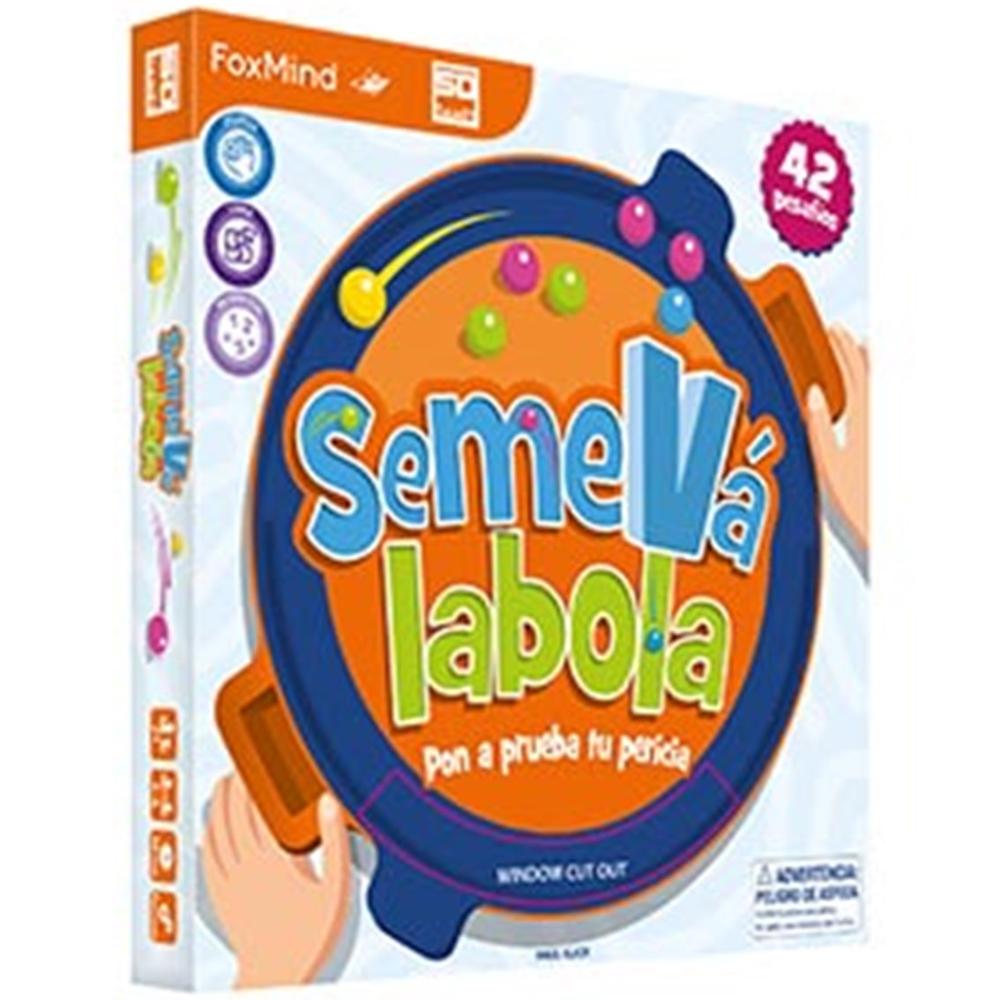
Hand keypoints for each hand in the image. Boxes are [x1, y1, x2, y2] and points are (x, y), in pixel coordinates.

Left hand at [202, 774, 350, 988]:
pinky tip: (207, 828)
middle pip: (233, 816)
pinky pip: (207, 859)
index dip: (255, 783)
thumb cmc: (310, 938)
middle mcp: (247, 866)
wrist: (278, 978)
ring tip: (222, 786)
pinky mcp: (221, 899)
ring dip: (217, 806)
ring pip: (216, 833)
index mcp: (275, 859)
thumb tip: (328, 801)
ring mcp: (230, 882)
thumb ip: (335, 842)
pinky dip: (206, 836)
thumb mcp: (337, 890)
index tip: (258, 763)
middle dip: (234, 788)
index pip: (259, 809)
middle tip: (240, 766)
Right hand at [805, 324, 868, 554]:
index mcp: (862, 422)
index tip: (833, 331)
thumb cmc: (858, 506)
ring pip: (883, 391)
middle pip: (872, 377)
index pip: (854, 374)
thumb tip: (813, 392)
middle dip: (856, 353)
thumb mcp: (828, 465)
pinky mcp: (890, 448)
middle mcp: (881, 424)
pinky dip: (878, 393)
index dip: (842, 350)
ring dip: (872, 369)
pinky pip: (885, 409)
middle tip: (844, 336)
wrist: (888, 533)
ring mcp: (888, 435)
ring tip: (864, 353)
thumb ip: (820, 426)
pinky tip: (872, 398)